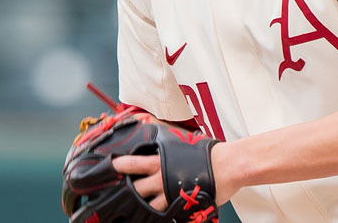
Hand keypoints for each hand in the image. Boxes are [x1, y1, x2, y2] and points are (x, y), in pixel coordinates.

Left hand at [112, 141, 240, 209]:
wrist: (227, 165)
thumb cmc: (207, 152)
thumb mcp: (183, 140)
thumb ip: (167, 138)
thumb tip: (150, 123)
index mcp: (161, 161)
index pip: (134, 164)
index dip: (120, 167)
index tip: (111, 168)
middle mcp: (162, 178)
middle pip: (136, 189)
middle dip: (127, 192)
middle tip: (117, 195)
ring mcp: (170, 194)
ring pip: (148, 206)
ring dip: (141, 207)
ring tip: (131, 211)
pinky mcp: (180, 205)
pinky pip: (166, 215)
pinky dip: (160, 216)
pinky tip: (155, 217)